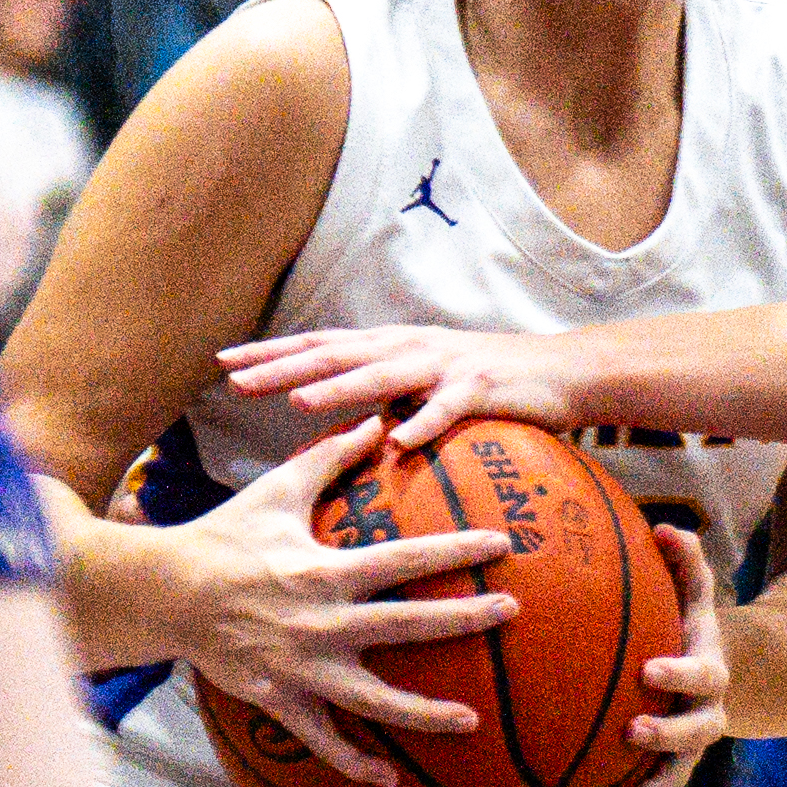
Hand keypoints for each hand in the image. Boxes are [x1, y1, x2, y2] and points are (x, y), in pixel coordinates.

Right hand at [171, 417, 515, 786]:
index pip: (406, 558)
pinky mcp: (279, 698)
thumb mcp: (279, 489)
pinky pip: (321, 739)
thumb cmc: (226, 534)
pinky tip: (389, 780)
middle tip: (511, 613)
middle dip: (463, 620)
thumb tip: (376, 417)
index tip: (502, 547)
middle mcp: (321, 622)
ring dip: (423, 713)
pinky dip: (353, 762)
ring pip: (372, 698)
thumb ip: (331, 455)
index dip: (455, 552)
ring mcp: (301, 667)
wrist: (162, 592)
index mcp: (327, 570)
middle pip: (406, 626)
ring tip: (470, 722)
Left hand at [219, 324, 580, 449]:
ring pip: (383, 376)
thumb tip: (335, 420)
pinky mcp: (481, 389)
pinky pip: (447, 410)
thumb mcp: (427, 382)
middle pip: (337, 354)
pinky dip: (423, 424)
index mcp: (393, 345)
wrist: (562, 371)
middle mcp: (410, 348)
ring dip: (340, 387)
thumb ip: (385, 394)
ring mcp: (445, 366)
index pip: (321, 343)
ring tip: (299, 402)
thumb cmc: (491, 383)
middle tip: (236, 381)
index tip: (223, 361)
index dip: (272, 351)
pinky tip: (400, 442)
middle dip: (285, 367)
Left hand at [575, 524, 730, 786]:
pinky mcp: (657, 784)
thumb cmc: (688, 626)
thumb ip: (686, 562)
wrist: (712, 680)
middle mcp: (703, 721)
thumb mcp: (695, 593)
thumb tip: (664, 527)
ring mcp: (682, 759)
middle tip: (633, 733)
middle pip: (693, 738)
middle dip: (665, 739)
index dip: (680, 674)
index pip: (701, 675)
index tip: (652, 670)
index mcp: (709, 674)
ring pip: (665, 786)